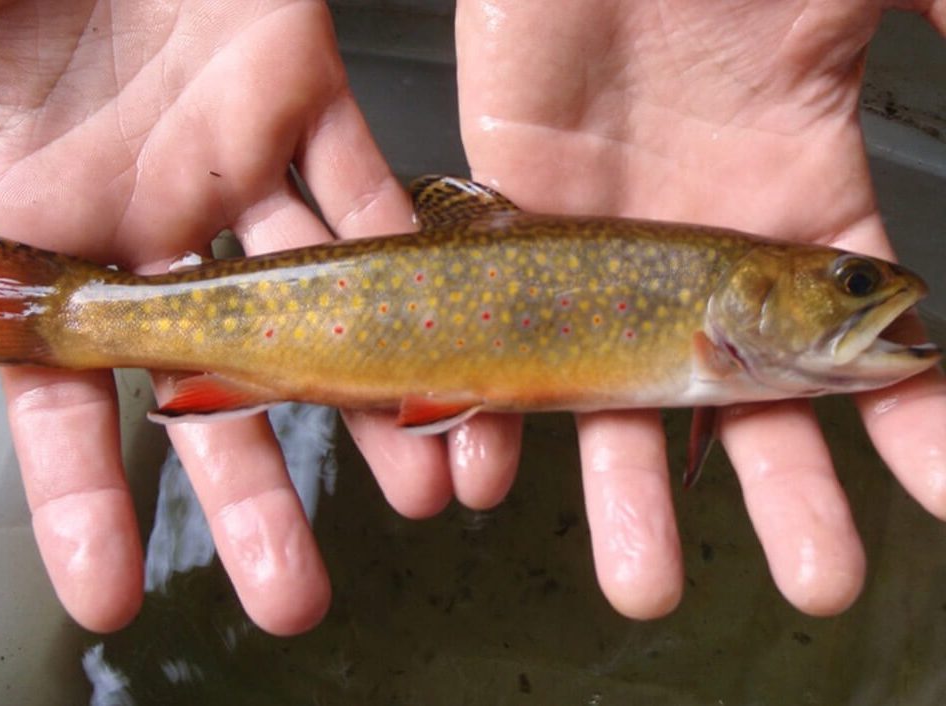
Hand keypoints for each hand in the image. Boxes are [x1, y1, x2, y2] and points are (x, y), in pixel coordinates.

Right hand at [0, 0, 422, 633]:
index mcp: (37, 230)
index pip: (60, 404)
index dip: (82, 504)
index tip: (107, 595)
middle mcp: (144, 217)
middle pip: (213, 382)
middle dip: (254, 493)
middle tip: (292, 592)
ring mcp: (229, 165)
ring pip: (315, 304)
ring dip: (369, 398)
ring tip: (420, 491)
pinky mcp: (299, 94)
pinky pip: (367, 188)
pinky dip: (411, 259)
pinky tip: (451, 338)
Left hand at [455, 0, 945, 617]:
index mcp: (795, 202)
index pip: (867, 336)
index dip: (913, 416)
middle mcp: (701, 249)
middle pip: (744, 399)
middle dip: (782, 492)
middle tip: (817, 580)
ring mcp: (604, 249)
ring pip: (616, 398)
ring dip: (627, 496)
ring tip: (644, 583)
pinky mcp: (512, 231)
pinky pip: (498, 345)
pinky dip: (493, 416)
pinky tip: (494, 481)